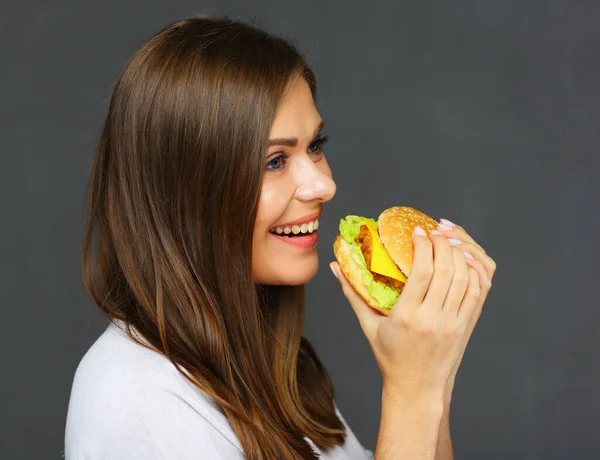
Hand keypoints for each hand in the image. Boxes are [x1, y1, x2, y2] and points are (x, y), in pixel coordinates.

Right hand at [331, 223, 487, 402]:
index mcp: (408, 317)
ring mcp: (455, 322)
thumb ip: (352, 293)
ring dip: (461, 252)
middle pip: (447, 269)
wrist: (418, 389)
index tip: (417, 231)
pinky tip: (465, 257)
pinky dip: (475, 269)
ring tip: (450, 239)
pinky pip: (479, 290)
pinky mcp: (468, 325)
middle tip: (434, 230)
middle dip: (443, 243)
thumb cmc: (390, 357)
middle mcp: (434, 319)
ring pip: (467, 277)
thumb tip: (335, 266)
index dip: (423, 245)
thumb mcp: (368, 326)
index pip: (423, 272)